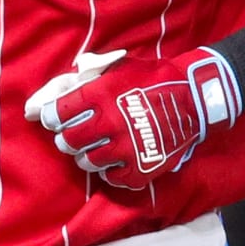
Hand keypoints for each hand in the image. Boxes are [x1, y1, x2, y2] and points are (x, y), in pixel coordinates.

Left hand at [25, 47, 240, 189]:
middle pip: (68, 140)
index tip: (52, 118)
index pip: (57, 113)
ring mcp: (125, 148)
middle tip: (73, 135)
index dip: (50, 117)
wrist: (193, 99)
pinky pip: (110, 177)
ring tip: (93, 148)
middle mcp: (109, 123)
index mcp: (100, 95)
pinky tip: (113, 160)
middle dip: (66, 137)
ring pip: (86, 161)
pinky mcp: (140, 168)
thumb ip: (87, 77)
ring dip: (85, 155)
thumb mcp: (118, 68)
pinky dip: (108, 170)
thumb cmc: (152, 79)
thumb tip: (56, 88)